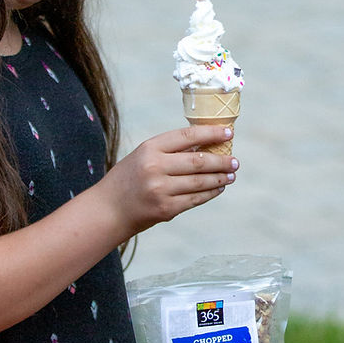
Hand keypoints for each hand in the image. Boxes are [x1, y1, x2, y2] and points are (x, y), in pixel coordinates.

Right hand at [103, 126, 238, 232]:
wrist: (108, 209)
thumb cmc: (129, 178)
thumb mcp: (144, 155)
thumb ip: (170, 150)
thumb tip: (206, 145)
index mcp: (150, 148)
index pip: (188, 136)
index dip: (211, 133)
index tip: (228, 132)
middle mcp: (155, 167)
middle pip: (199, 161)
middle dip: (221, 161)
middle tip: (235, 161)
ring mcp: (161, 190)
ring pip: (200, 181)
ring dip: (220, 178)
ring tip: (231, 175)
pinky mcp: (166, 209)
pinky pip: (195, 199)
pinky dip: (210, 193)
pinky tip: (218, 188)